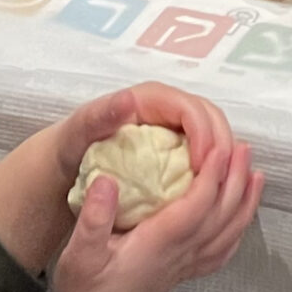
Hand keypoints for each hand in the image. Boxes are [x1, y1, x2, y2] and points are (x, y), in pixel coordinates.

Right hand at [51, 140, 262, 291]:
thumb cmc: (88, 285)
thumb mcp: (79, 252)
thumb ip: (93, 219)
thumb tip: (107, 181)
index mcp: (160, 242)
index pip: (196, 205)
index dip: (210, 176)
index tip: (217, 147)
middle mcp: (182, 252)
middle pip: (221, 213)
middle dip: (236, 178)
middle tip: (242, 147)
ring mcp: (189, 262)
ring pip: (230, 230)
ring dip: (245, 200)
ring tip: (254, 171)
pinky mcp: (190, 268)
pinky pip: (225, 246)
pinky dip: (240, 226)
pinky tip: (244, 211)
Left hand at [52, 85, 237, 186]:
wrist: (68, 159)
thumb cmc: (73, 144)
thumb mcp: (80, 130)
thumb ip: (100, 115)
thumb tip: (128, 99)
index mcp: (153, 98)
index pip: (192, 109)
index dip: (204, 136)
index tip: (200, 170)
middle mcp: (169, 107)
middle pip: (213, 119)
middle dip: (222, 149)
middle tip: (217, 183)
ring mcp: (177, 126)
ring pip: (216, 135)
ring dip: (224, 161)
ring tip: (217, 191)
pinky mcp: (179, 145)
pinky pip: (209, 152)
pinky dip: (216, 170)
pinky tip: (212, 194)